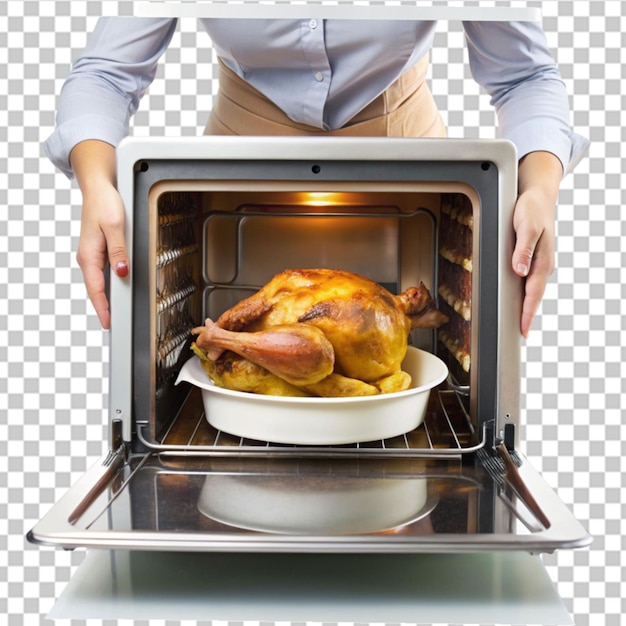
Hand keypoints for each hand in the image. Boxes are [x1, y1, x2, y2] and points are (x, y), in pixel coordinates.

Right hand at [70, 140, 127, 328]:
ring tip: (113, 314)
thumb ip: (118, 250)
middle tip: (112, 325)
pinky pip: (100, 273)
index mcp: (89, 254)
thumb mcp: (115, 226)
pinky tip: (113, 292)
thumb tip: (122, 271)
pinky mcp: (96, 251)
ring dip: (104, 298)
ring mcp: (91, 255)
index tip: (108, 323)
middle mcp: (87, 257)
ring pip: (97, 282)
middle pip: (95, 289)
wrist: (97, 187)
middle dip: (103, 308)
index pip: (96, 288)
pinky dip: (106, 286)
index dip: (102, 308)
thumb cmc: (105, 203)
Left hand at [513, 151, 562, 337]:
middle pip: (533, 295)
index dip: (528, 313)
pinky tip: (520, 299)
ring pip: (532, 288)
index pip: (533, 293)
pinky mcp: (534, 258)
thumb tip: (520, 271)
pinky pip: (529, 279)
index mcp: (541, 260)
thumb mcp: (526, 226)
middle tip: (522, 334)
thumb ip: (523, 249)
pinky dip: (525, 292)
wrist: (539, 194)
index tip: (524, 330)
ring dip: (527, 305)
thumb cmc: (531, 209)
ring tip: (520, 323)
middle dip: (528, 315)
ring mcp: (539, 262)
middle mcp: (542, 264)